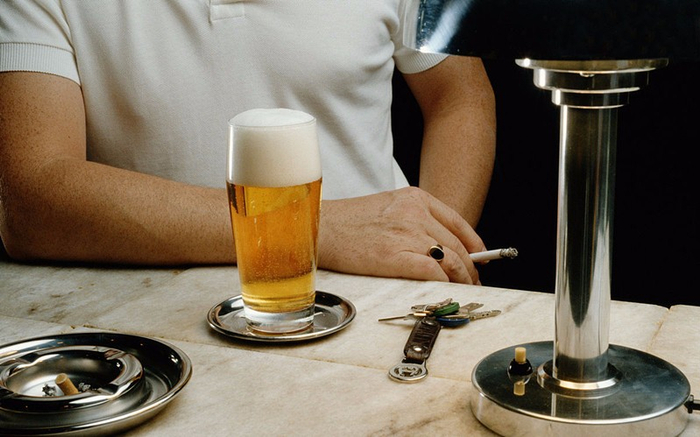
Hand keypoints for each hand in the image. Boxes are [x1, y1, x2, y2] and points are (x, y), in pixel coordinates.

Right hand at [318, 187, 486, 283]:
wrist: (317, 227)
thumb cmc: (347, 222)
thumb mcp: (387, 206)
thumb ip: (414, 219)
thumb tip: (440, 246)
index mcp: (414, 198)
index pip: (458, 222)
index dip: (475, 245)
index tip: (479, 259)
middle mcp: (415, 213)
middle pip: (457, 244)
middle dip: (471, 268)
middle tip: (474, 283)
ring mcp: (406, 234)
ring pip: (450, 260)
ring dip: (462, 279)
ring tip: (464, 291)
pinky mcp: (394, 256)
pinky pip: (433, 272)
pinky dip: (445, 284)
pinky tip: (445, 291)